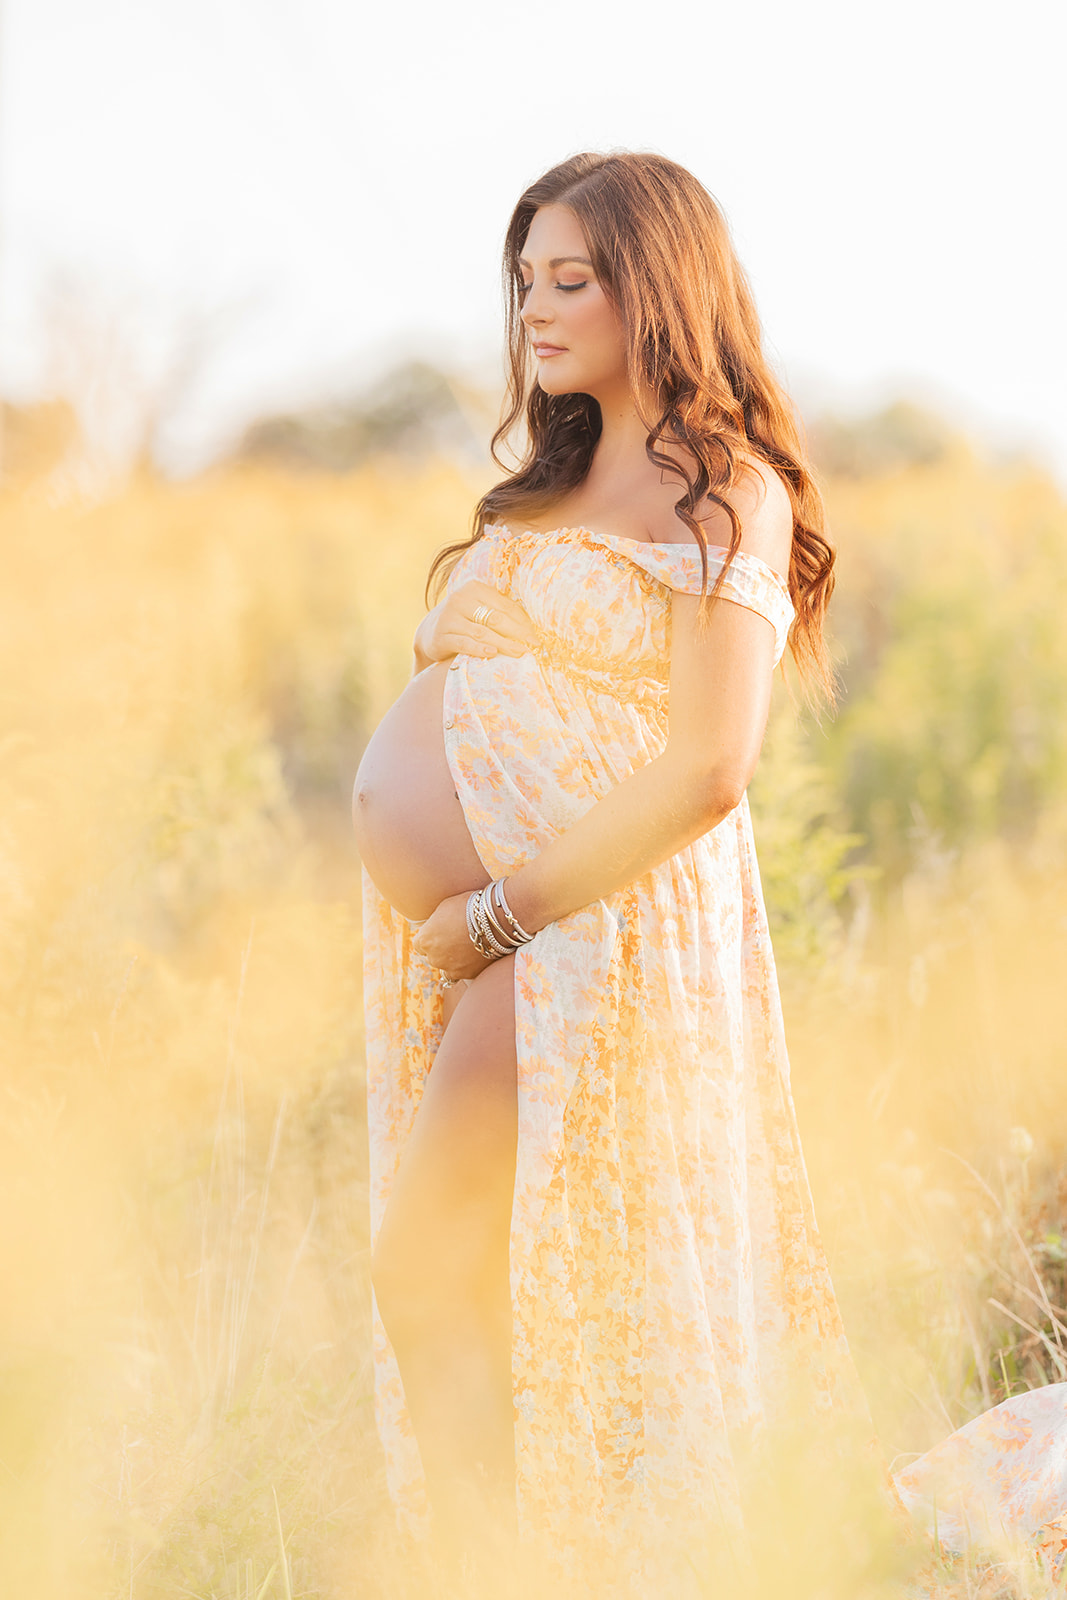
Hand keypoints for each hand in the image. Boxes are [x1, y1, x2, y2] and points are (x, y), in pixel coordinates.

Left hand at [411, 890, 496, 981]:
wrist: (494, 919)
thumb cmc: (468, 907)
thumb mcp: (444, 908)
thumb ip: (435, 923)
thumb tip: (435, 927)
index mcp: (424, 940)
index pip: (419, 944)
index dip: (430, 937)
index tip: (440, 932)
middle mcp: (434, 958)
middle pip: (433, 956)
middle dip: (442, 949)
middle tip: (457, 938)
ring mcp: (451, 969)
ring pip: (448, 967)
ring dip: (454, 960)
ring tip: (467, 948)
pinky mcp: (468, 975)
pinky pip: (463, 972)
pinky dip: (467, 966)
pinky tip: (475, 955)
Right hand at [415, 581, 535, 666]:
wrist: (430, 631)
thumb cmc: (465, 620)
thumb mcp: (480, 609)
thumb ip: (501, 612)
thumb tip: (533, 627)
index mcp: (475, 588)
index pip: (505, 606)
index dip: (523, 622)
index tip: (536, 637)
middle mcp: (460, 599)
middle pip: (495, 618)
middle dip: (517, 634)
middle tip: (532, 647)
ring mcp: (449, 617)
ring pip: (482, 632)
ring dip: (503, 644)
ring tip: (519, 653)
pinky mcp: (441, 636)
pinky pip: (464, 643)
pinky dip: (479, 649)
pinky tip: (493, 653)